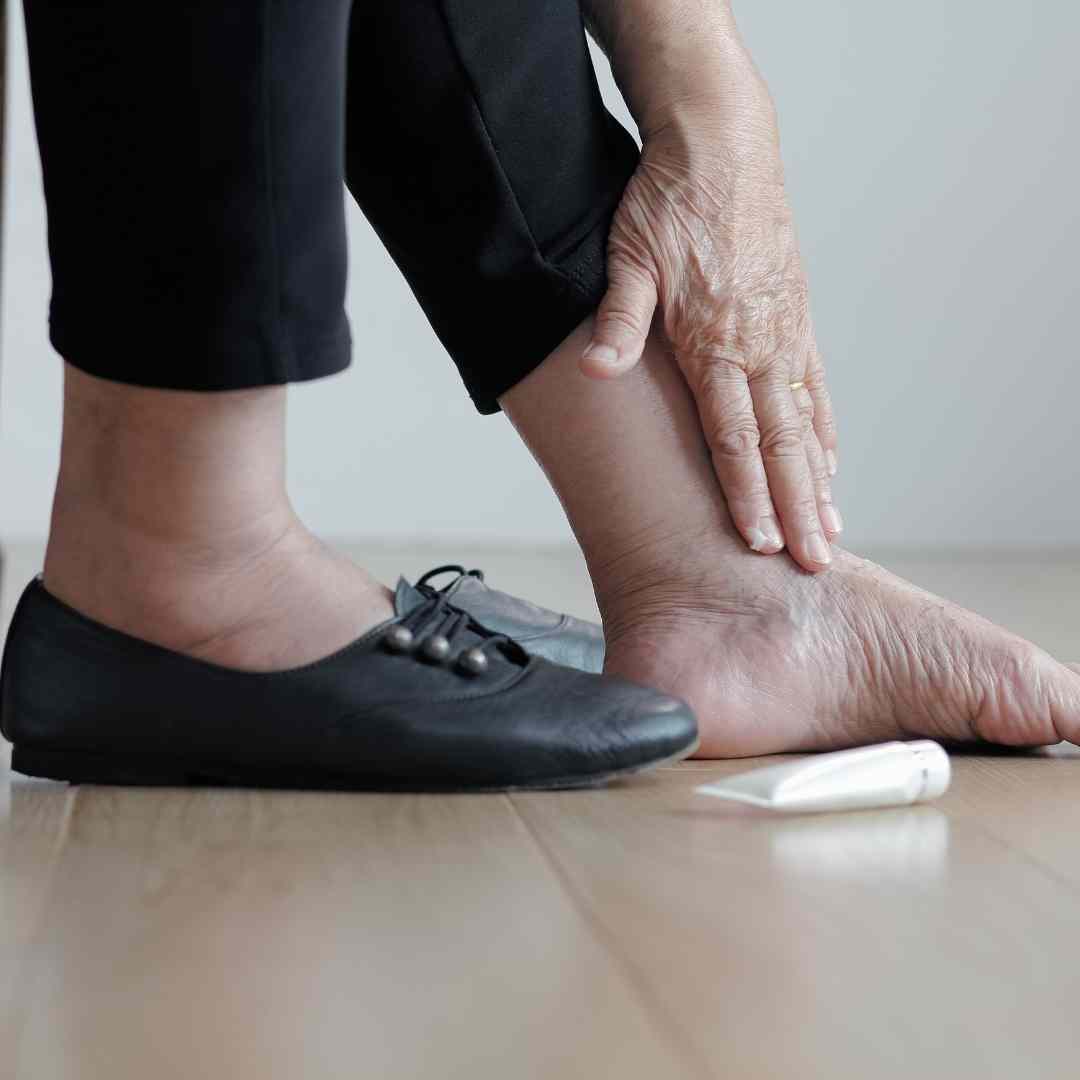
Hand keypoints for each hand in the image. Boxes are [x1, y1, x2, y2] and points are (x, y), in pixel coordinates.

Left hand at [581, 39, 839, 571]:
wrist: (721, 145)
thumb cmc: (668, 203)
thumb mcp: (629, 258)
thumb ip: (619, 321)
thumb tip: (594, 371)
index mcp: (716, 342)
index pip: (735, 439)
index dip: (747, 496)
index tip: (761, 543)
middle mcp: (760, 346)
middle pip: (782, 444)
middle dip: (797, 508)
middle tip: (814, 562)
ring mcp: (785, 333)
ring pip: (806, 423)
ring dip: (818, 480)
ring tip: (831, 529)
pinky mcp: (796, 316)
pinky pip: (816, 386)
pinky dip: (825, 430)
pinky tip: (831, 461)